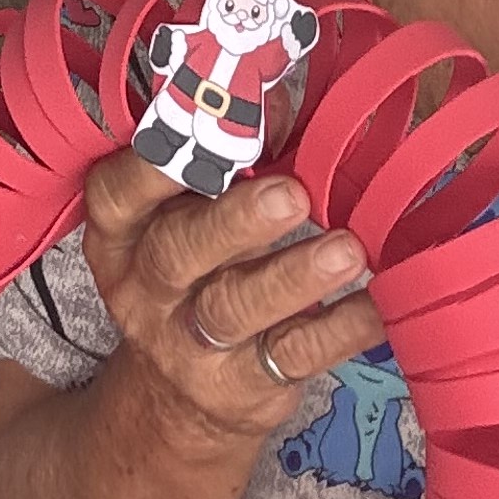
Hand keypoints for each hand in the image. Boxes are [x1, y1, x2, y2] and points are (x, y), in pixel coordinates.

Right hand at [79, 152, 380, 452]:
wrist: (174, 403)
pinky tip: (379, 301)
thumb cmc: (193, 277)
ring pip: (236, 308)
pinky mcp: (242, 387)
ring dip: (295, 276)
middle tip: (292, 195)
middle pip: (178, 253)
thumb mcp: (181, 223)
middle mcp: (144, 291)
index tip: (215, 134)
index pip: (119, 196)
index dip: (157, 166)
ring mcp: (189, 345)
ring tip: (347, 250)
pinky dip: (343, 327)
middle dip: (235, 222)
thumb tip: (279, 95)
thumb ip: (224, 164)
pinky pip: (296, 355)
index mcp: (120, 237)